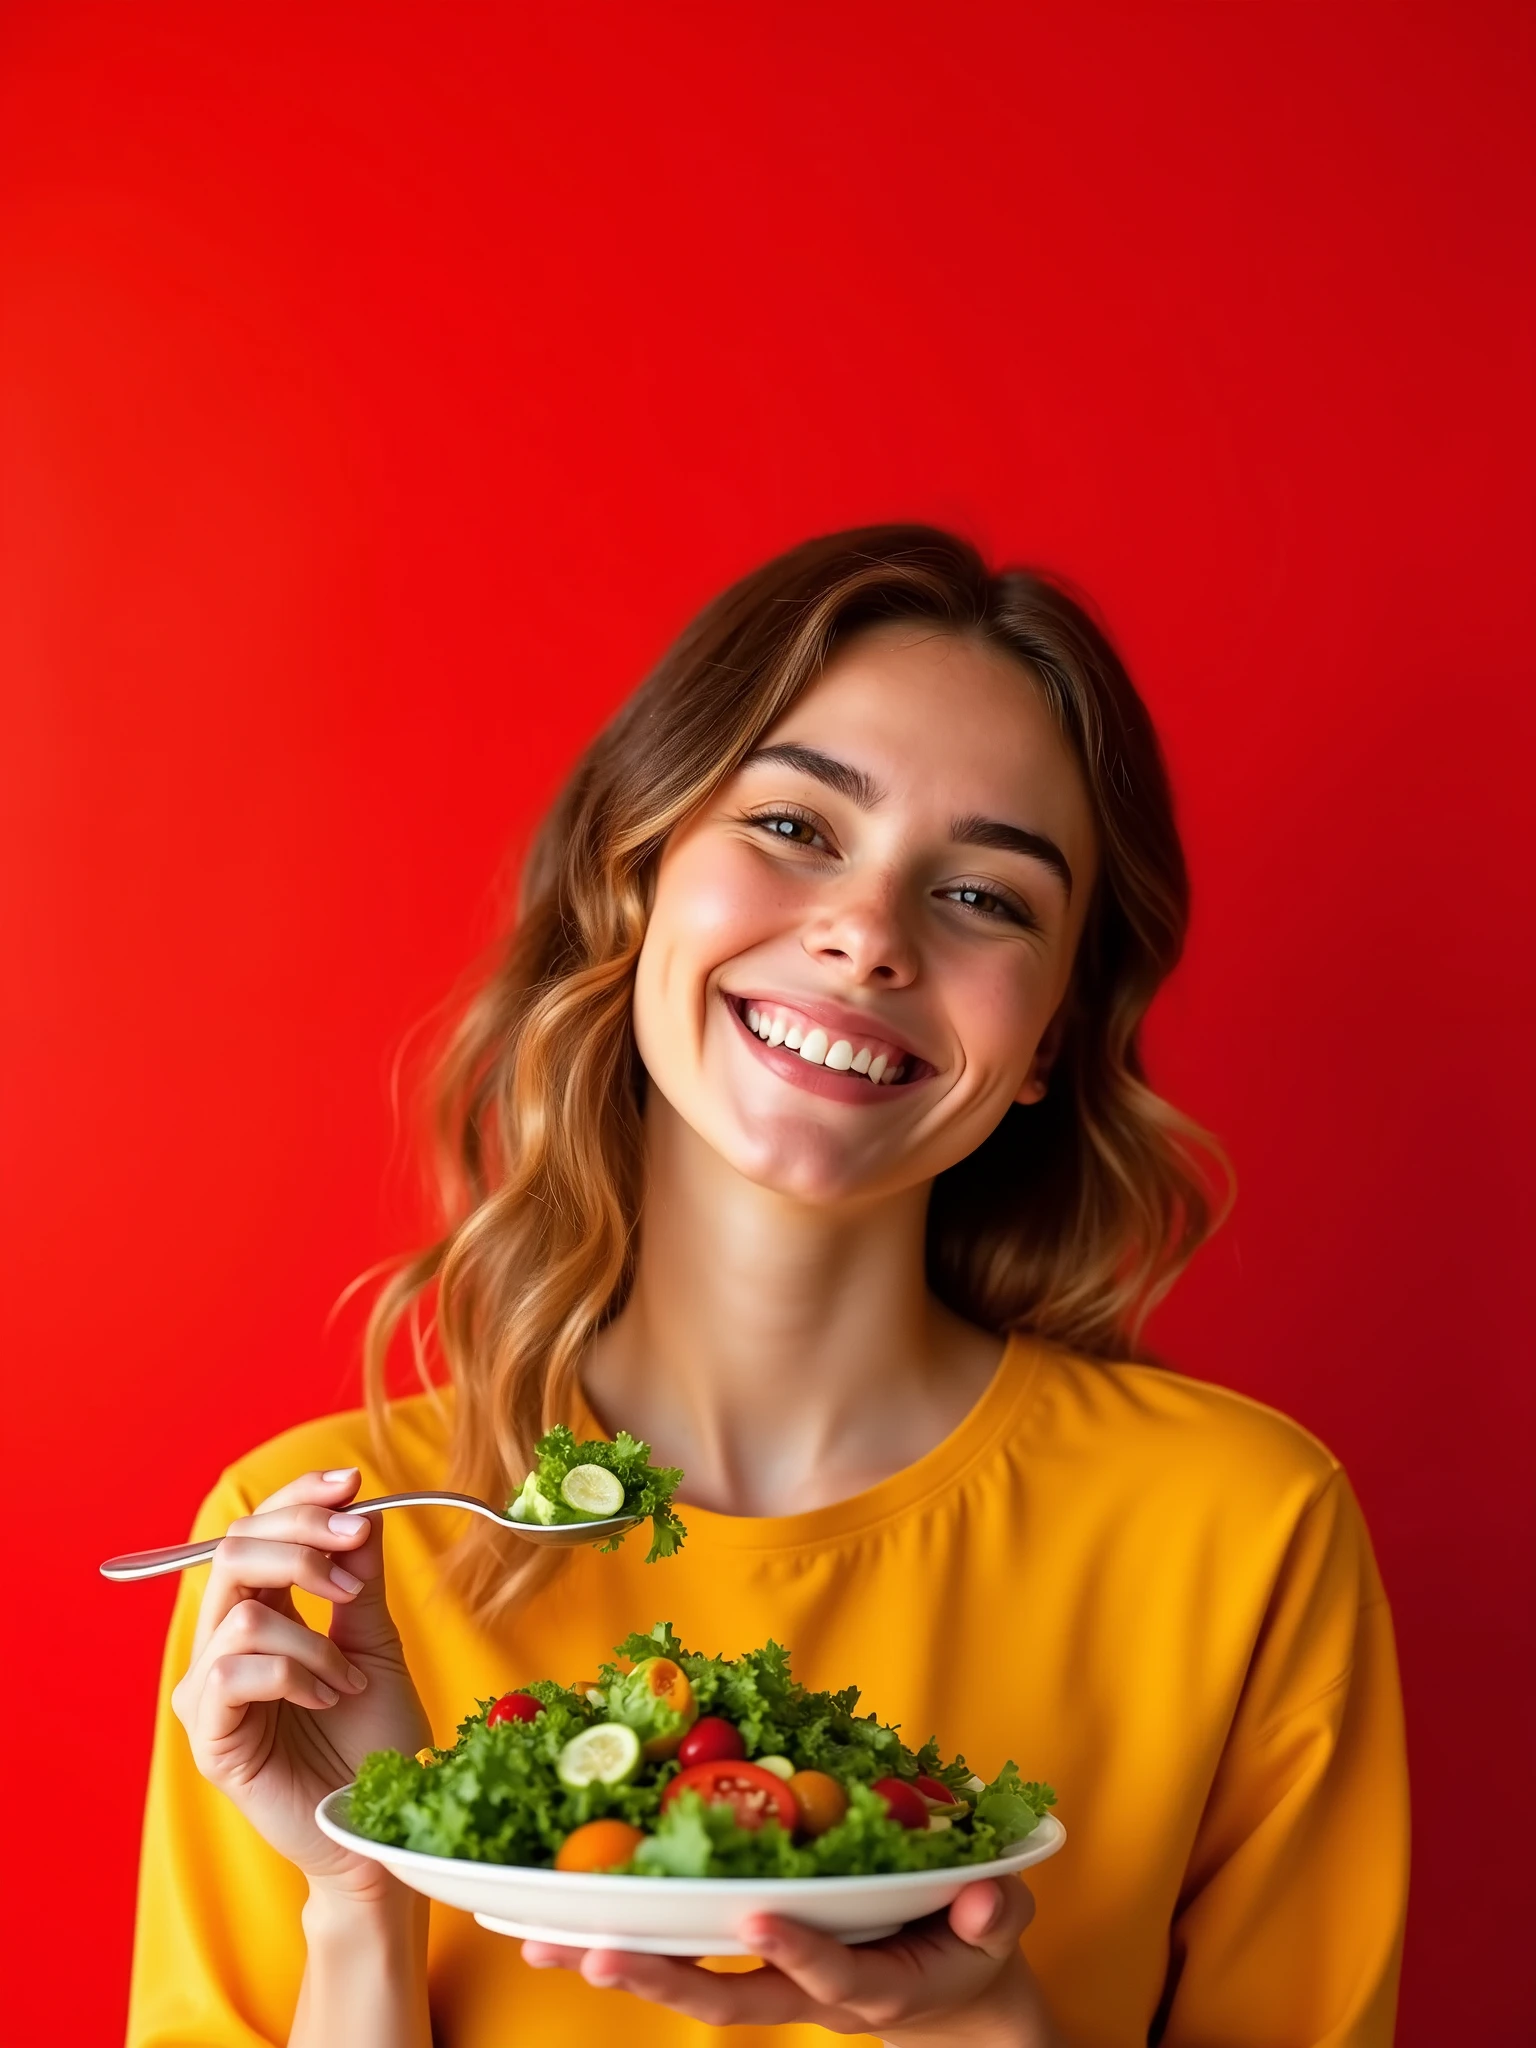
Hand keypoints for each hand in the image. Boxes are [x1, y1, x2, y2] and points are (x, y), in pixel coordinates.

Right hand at [171, 1468, 430, 1901]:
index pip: (258, 1528)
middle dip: (303, 1542)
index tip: (352, 1483)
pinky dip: (292, 1675)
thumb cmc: (376, 1739)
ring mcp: (210, 1693)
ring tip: (350, 1678)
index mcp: (263, 1611)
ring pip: (241, 1613)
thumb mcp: (376, 1642)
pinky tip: (326, 1699)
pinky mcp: (209, 1740)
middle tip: (356, 1564)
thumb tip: (358, 1507)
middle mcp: (225, 1644)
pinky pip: (232, 1675)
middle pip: (235, 1552)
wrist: (379, 1823)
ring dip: (312, 1639)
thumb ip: (358, 1579)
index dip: (298, 1496)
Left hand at [521, 1877, 1062, 2045]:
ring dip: (620, 1962)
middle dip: (662, 1976)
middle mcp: (808, 1989)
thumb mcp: (998, 1931)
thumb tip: (987, 1899)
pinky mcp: (750, 1961)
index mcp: (872, 1984)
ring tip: (544, 1945)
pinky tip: (565, 1928)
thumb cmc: (972, 1946)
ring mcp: (774, 1978)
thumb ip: (992, 1915)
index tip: (758, 1917)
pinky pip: (686, 1954)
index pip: (829, 1969)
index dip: (795, 1945)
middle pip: (727, 1994)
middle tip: (597, 1954)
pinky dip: (629, 1939)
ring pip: (690, 1979)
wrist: (953, 1995)